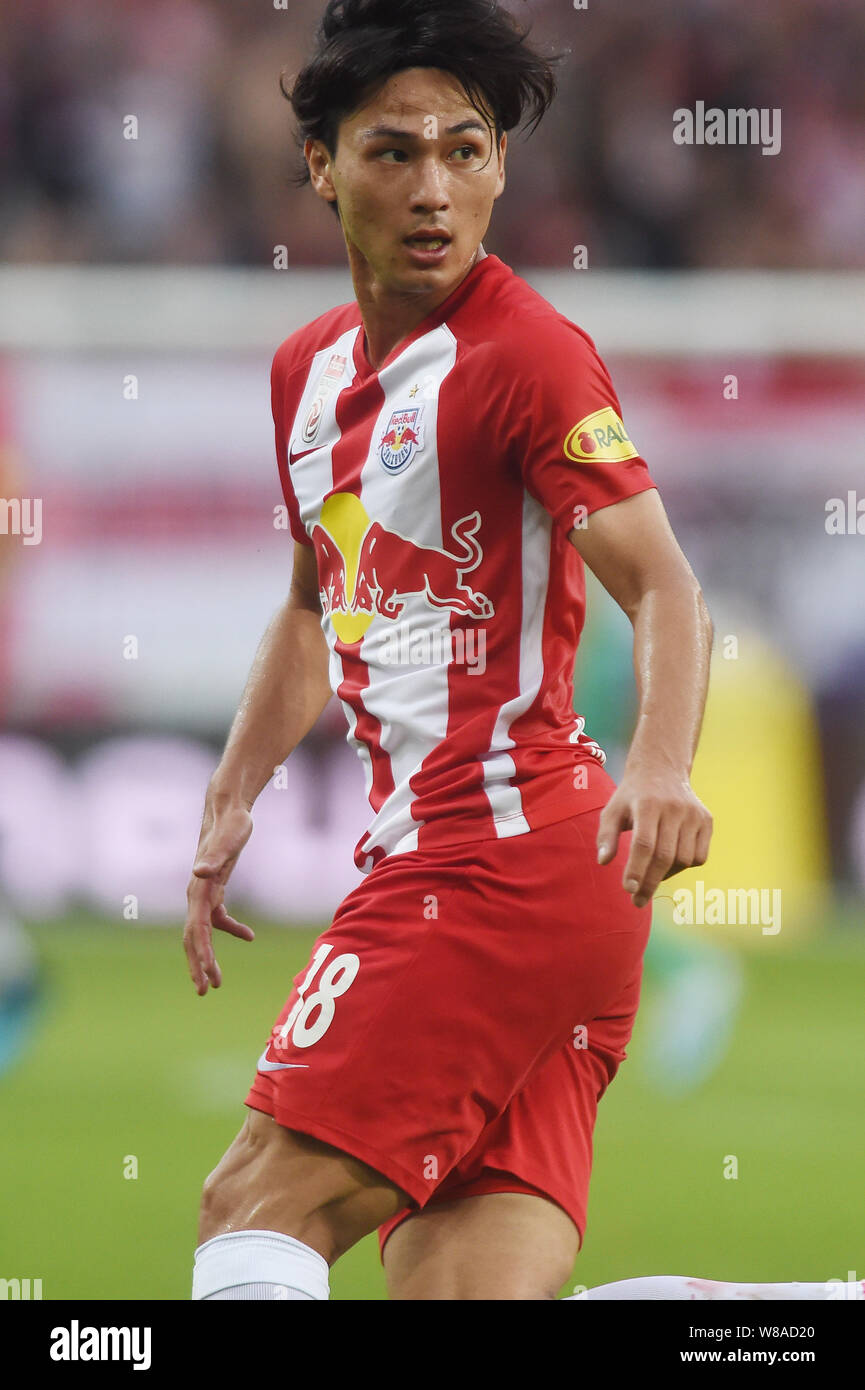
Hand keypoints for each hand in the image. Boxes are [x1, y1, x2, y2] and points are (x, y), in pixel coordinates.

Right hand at [183, 799, 254, 994]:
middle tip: (205, 991)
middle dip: (197, 965)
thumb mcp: (229, 840)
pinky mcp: (214, 889)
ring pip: (202, 933)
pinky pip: (218, 918)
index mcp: (199, 890)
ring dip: (208, 956)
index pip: (197, 930)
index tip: (208, 977)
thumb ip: (213, 858)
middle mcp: (197, 895)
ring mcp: (204, 893)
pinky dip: (231, 929)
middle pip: (193, 938)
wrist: (227, 809)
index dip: (202, 955)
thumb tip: (199, 873)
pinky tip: (249, 937)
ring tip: (217, 981)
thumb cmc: (230, 824)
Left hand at [596, 766, 711, 909]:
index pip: (644, 844)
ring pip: (683, 859)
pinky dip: (683, 866)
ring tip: (651, 874)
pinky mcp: (707, 820)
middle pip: (664, 856)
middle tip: (637, 901)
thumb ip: (606, 835)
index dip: (637, 869)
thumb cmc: (632, 796)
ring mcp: (694, 814)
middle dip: (649, 882)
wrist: (663, 769)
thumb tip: (603, 862)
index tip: (629, 890)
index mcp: (648, 805)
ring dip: (666, 875)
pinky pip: (699, 856)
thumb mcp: (612, 809)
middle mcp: (674, 808)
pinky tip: (669, 862)